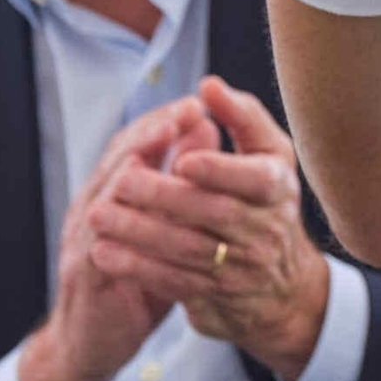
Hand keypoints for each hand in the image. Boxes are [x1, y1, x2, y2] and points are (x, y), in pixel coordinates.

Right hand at [19, 97, 215, 380]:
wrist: (91, 347)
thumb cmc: (137, 282)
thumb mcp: (164, 231)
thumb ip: (179, 184)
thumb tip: (204, 134)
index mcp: (111, 197)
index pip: (134, 146)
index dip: (164, 122)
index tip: (196, 102)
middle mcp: (92, 210)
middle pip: (119, 157)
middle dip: (154, 130)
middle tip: (187, 109)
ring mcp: (83, 240)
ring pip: (106, 188)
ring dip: (137, 159)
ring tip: (167, 136)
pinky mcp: (85, 273)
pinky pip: (100, 237)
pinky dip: (122, 213)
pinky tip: (142, 194)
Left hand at [87, 76, 330, 380]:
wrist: (282, 286)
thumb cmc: (268, 199)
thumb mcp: (270, 154)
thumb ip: (242, 116)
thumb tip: (208, 85)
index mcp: (278, 187)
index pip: (255, 179)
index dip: (219, 170)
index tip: (182, 160)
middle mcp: (264, 228)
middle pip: (212, 213)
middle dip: (163, 198)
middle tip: (120, 182)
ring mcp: (240, 266)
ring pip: (187, 250)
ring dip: (139, 234)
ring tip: (97, 216)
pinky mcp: (213, 295)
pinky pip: (172, 283)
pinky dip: (137, 268)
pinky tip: (105, 254)